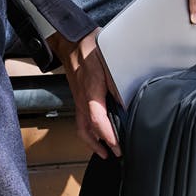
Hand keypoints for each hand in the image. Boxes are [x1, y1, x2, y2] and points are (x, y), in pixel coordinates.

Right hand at [47, 28, 119, 159]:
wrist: (71, 41)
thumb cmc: (89, 48)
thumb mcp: (108, 61)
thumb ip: (117, 82)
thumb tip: (124, 101)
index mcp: (91, 91)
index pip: (97, 120)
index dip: (107, 135)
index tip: (117, 146)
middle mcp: (82, 99)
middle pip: (87, 130)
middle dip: (101, 145)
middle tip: (115, 154)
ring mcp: (79, 99)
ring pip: (82, 127)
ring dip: (93, 142)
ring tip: (104, 152)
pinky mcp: (79, 97)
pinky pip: (82, 119)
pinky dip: (89, 131)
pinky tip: (97, 133)